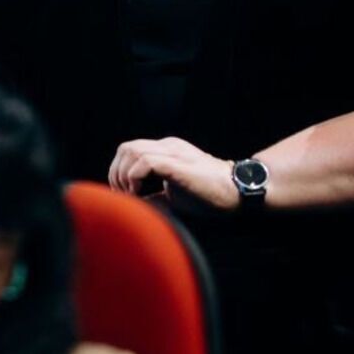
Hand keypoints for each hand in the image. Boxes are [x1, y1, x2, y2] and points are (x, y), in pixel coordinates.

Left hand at [108, 137, 238, 210]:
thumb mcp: (173, 195)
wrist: (236, 191)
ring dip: (125, 176)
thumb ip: (154, 196)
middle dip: (117, 173)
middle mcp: (168, 146)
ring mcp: (173, 153)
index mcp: (167, 150)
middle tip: (125, 195)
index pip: (131, 150)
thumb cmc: (209, 195)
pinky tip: (141, 193)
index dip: (119, 172)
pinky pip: (145, 162)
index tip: (124, 195)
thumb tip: (133, 206)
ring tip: (133, 195)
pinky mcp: (178, 164)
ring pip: (132, 151)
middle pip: (126, 148)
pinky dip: (135, 178)